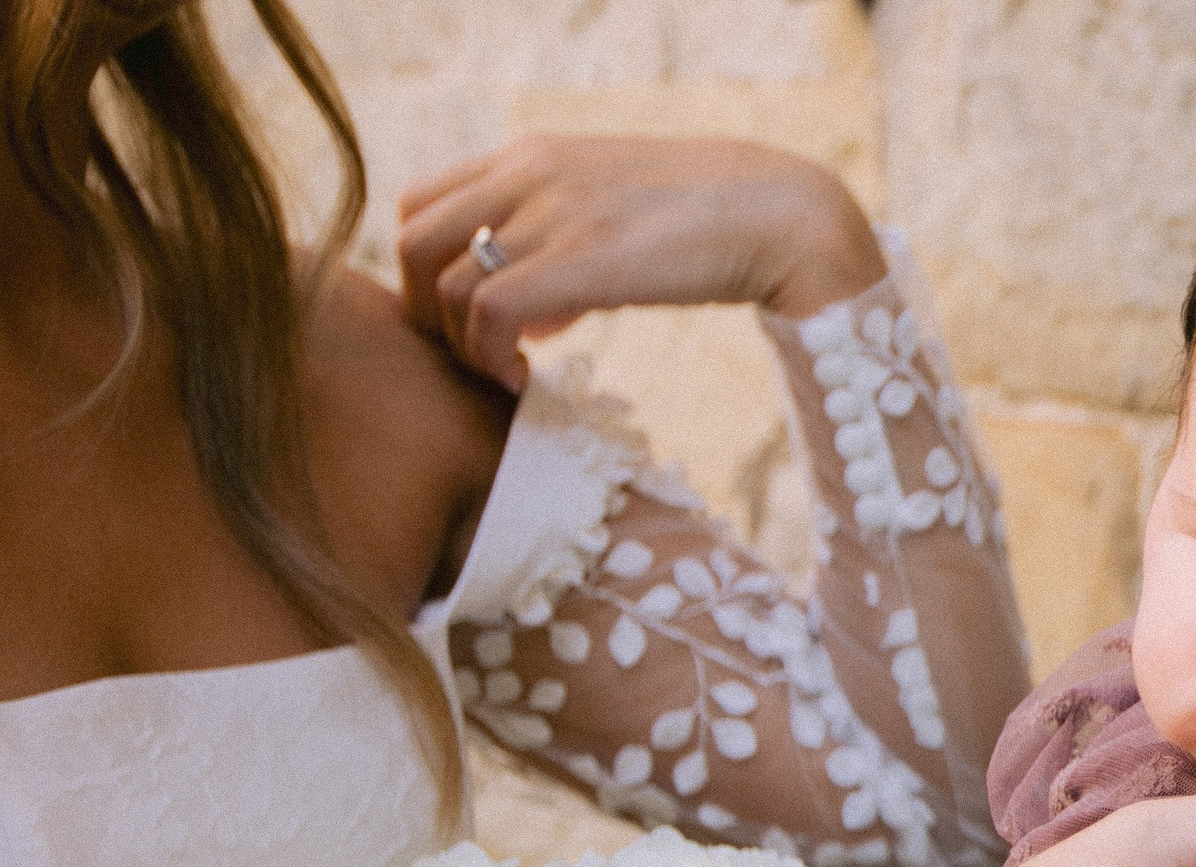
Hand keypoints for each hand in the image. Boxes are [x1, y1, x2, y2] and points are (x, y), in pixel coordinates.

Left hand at [395, 134, 885, 390]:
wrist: (785, 216)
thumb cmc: (717, 227)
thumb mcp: (621, 220)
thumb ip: (565, 252)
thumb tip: (535, 318)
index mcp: (533, 155)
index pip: (422, 203)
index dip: (426, 272)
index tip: (468, 323)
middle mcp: (527, 172)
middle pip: (410, 241)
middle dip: (424, 314)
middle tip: (473, 359)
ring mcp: (549, 213)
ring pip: (441, 282)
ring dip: (461, 347)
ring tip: (508, 376)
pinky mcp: (577, 259)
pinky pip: (487, 312)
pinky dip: (490, 359)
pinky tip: (526, 382)